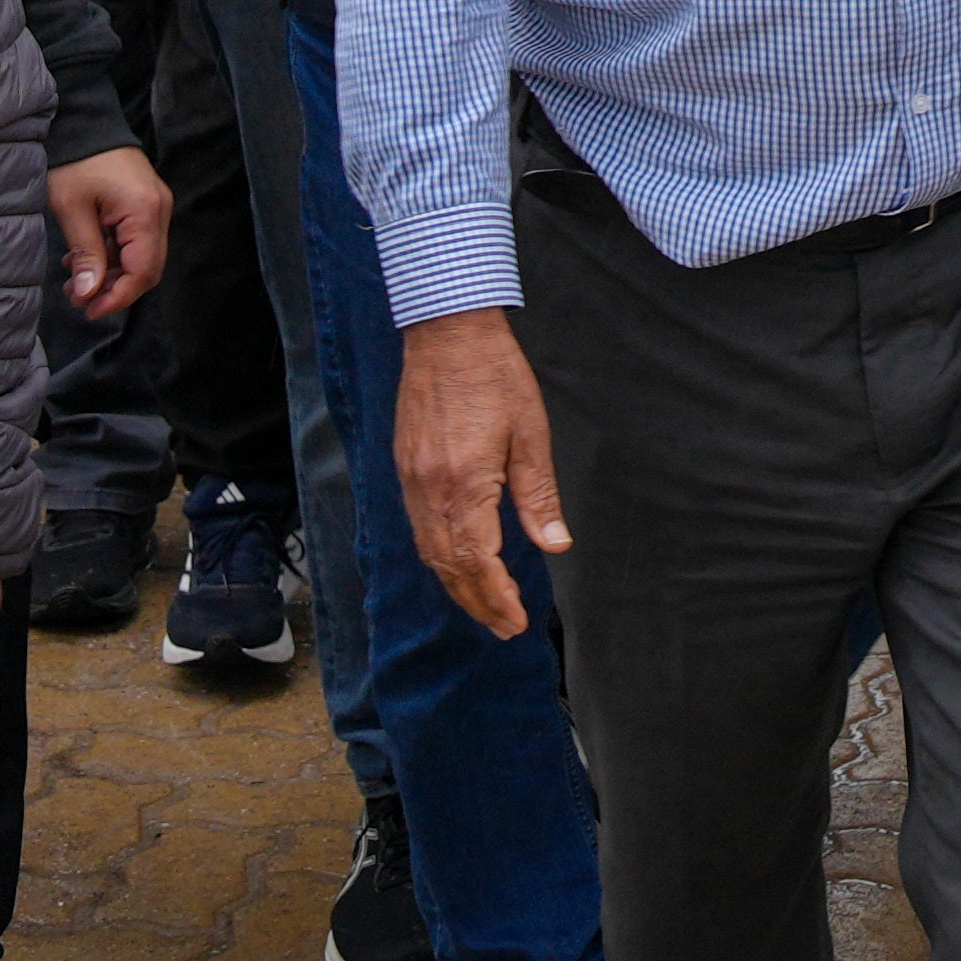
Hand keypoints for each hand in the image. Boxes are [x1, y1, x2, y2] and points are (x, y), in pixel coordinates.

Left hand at [47, 144, 171, 321]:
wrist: (84, 122)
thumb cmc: (76, 161)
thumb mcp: (72, 209)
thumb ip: (85, 253)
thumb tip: (88, 294)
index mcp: (144, 212)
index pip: (142, 271)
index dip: (117, 297)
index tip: (88, 310)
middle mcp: (158, 210)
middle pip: (147, 268)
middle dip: (113, 289)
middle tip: (78, 299)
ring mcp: (155, 206)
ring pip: (140, 258)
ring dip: (110, 274)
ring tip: (74, 281)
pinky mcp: (145, 204)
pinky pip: (135, 242)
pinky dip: (112, 256)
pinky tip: (83, 259)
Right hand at [393, 306, 575, 636]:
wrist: (448, 333)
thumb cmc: (495, 377)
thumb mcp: (531, 435)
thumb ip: (538, 496)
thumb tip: (555, 545)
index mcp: (464, 482)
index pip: (478, 560)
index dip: (496, 596)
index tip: (516, 621)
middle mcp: (430, 488)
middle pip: (449, 565)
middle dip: (477, 602)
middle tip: (505, 627)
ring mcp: (412, 479)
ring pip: (429, 551)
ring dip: (456, 585)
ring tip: (484, 608)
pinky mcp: (405, 468)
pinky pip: (418, 527)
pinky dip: (438, 556)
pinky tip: (457, 565)